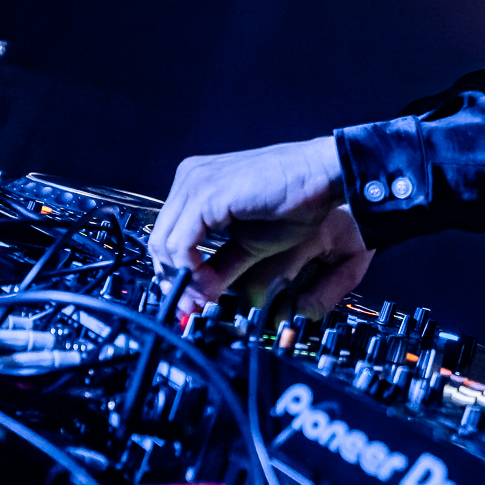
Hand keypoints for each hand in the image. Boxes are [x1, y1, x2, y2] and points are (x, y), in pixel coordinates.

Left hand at [150, 137, 370, 314]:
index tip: (192, 303)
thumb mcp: (251, 244)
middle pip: (159, 241)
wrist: (325, 176)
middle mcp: (191, 178)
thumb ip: (221, 266)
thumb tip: (200, 295)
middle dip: (175, 281)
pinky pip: (181, 244)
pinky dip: (192, 272)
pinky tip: (211, 285)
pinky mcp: (207, 194)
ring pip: (165, 245)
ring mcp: (196, 183)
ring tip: (207, 298)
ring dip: (185, 281)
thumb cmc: (299, 202)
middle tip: (194, 308)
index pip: (168, 235)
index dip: (176, 274)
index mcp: (198, 184)